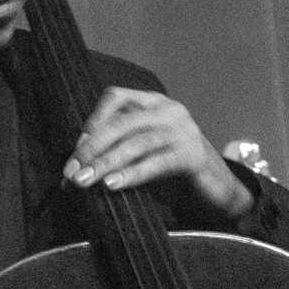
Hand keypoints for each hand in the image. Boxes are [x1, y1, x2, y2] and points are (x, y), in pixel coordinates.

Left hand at [63, 86, 254, 219]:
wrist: (216, 190)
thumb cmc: (172, 172)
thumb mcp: (141, 154)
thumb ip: (115, 152)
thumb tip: (75, 169)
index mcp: (153, 103)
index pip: (115, 97)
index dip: (93, 121)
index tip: (76, 150)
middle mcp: (169, 110)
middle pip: (122, 123)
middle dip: (92, 148)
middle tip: (71, 172)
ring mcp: (184, 130)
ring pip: (137, 143)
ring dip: (107, 163)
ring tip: (85, 181)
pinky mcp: (193, 155)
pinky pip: (157, 162)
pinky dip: (133, 173)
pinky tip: (114, 184)